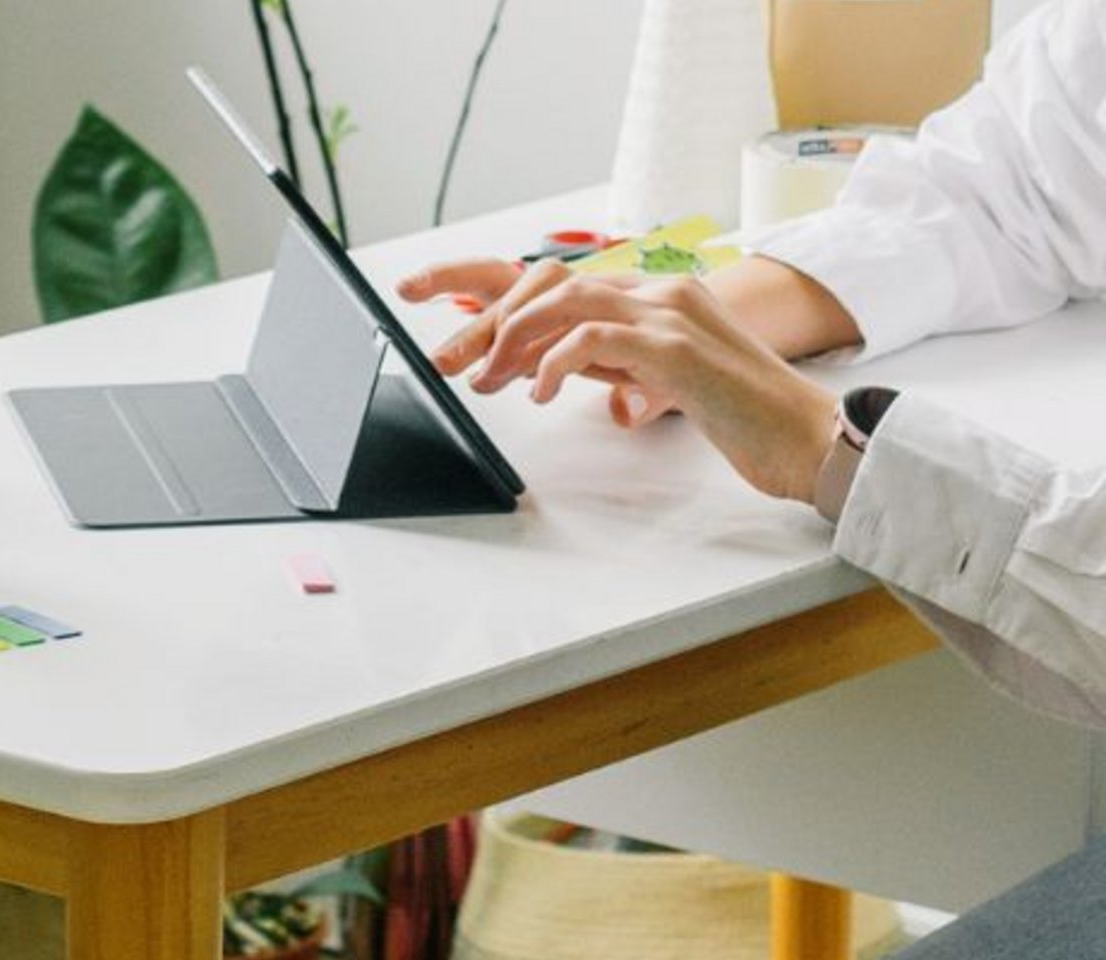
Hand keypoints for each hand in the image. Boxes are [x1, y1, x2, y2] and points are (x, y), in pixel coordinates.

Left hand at [404, 260, 836, 502]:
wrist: (809, 438)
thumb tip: (543, 361)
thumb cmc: (739, 416)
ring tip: (486, 379)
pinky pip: (593, 338)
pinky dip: (552, 363)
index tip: (440, 310)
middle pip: (551, 284)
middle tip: (454, 361)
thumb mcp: (656, 379)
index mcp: (656, 295)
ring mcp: (672, 314)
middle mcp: (662, 291)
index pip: (561, 280)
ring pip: (565, 301)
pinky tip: (536, 394)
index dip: (494, 291)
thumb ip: (606, 360)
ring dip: (512, 339)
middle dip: (490, 319)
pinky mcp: (677, 348)